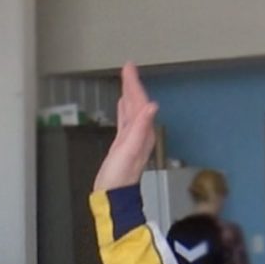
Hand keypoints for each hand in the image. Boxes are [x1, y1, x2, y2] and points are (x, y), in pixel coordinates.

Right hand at [91, 63, 159, 193]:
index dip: (134, 84)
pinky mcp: (122, 144)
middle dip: (132, 84)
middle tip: (127, 68)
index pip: (140, 101)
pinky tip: (121, 104)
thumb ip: (140, 127)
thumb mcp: (129, 149)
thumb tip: (152, 106)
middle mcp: (140, 133)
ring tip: (125, 80)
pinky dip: (124, 109)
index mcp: (143, 132)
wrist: (112, 195)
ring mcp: (132, 138)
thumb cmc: (119, 176)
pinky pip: (125, 120)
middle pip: (137, 103)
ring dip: (128, 94)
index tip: (128, 68)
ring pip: (131, 109)